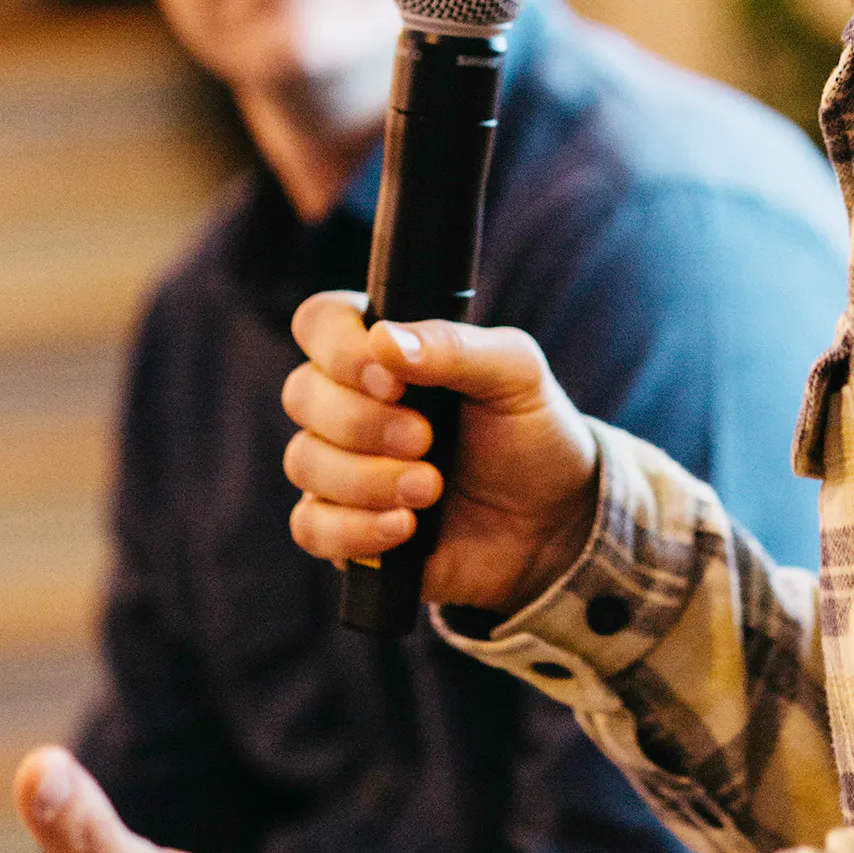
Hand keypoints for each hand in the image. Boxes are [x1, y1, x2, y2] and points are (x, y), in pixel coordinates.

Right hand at [283, 293, 599, 617]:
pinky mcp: (343, 527)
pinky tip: (405, 528)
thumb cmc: (530, 430)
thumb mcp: (515, 373)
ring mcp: (341, 464)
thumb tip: (383, 339)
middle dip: (363, 423)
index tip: (392, 381)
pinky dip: (355, 530)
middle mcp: (352, 400)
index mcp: (386, 350)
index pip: (320, 322)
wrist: (552, 521)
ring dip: (367, 478)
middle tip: (427, 439)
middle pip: (301, 394)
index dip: (339, 349)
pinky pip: (310, 527)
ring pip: (303, 461)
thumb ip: (453, 347)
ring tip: (430, 489)